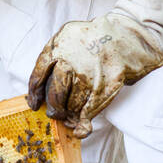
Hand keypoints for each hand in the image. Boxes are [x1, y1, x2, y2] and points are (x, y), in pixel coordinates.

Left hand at [27, 13, 162, 138]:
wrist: (128, 35)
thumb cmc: (96, 39)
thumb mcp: (69, 37)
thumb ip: (54, 57)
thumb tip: (41, 89)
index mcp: (58, 46)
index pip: (38, 75)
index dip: (35, 94)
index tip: (34, 104)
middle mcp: (71, 60)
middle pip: (55, 94)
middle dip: (54, 109)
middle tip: (56, 113)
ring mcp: (89, 74)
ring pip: (72, 104)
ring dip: (71, 114)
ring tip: (72, 116)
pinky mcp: (105, 86)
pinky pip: (89, 110)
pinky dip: (84, 122)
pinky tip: (82, 127)